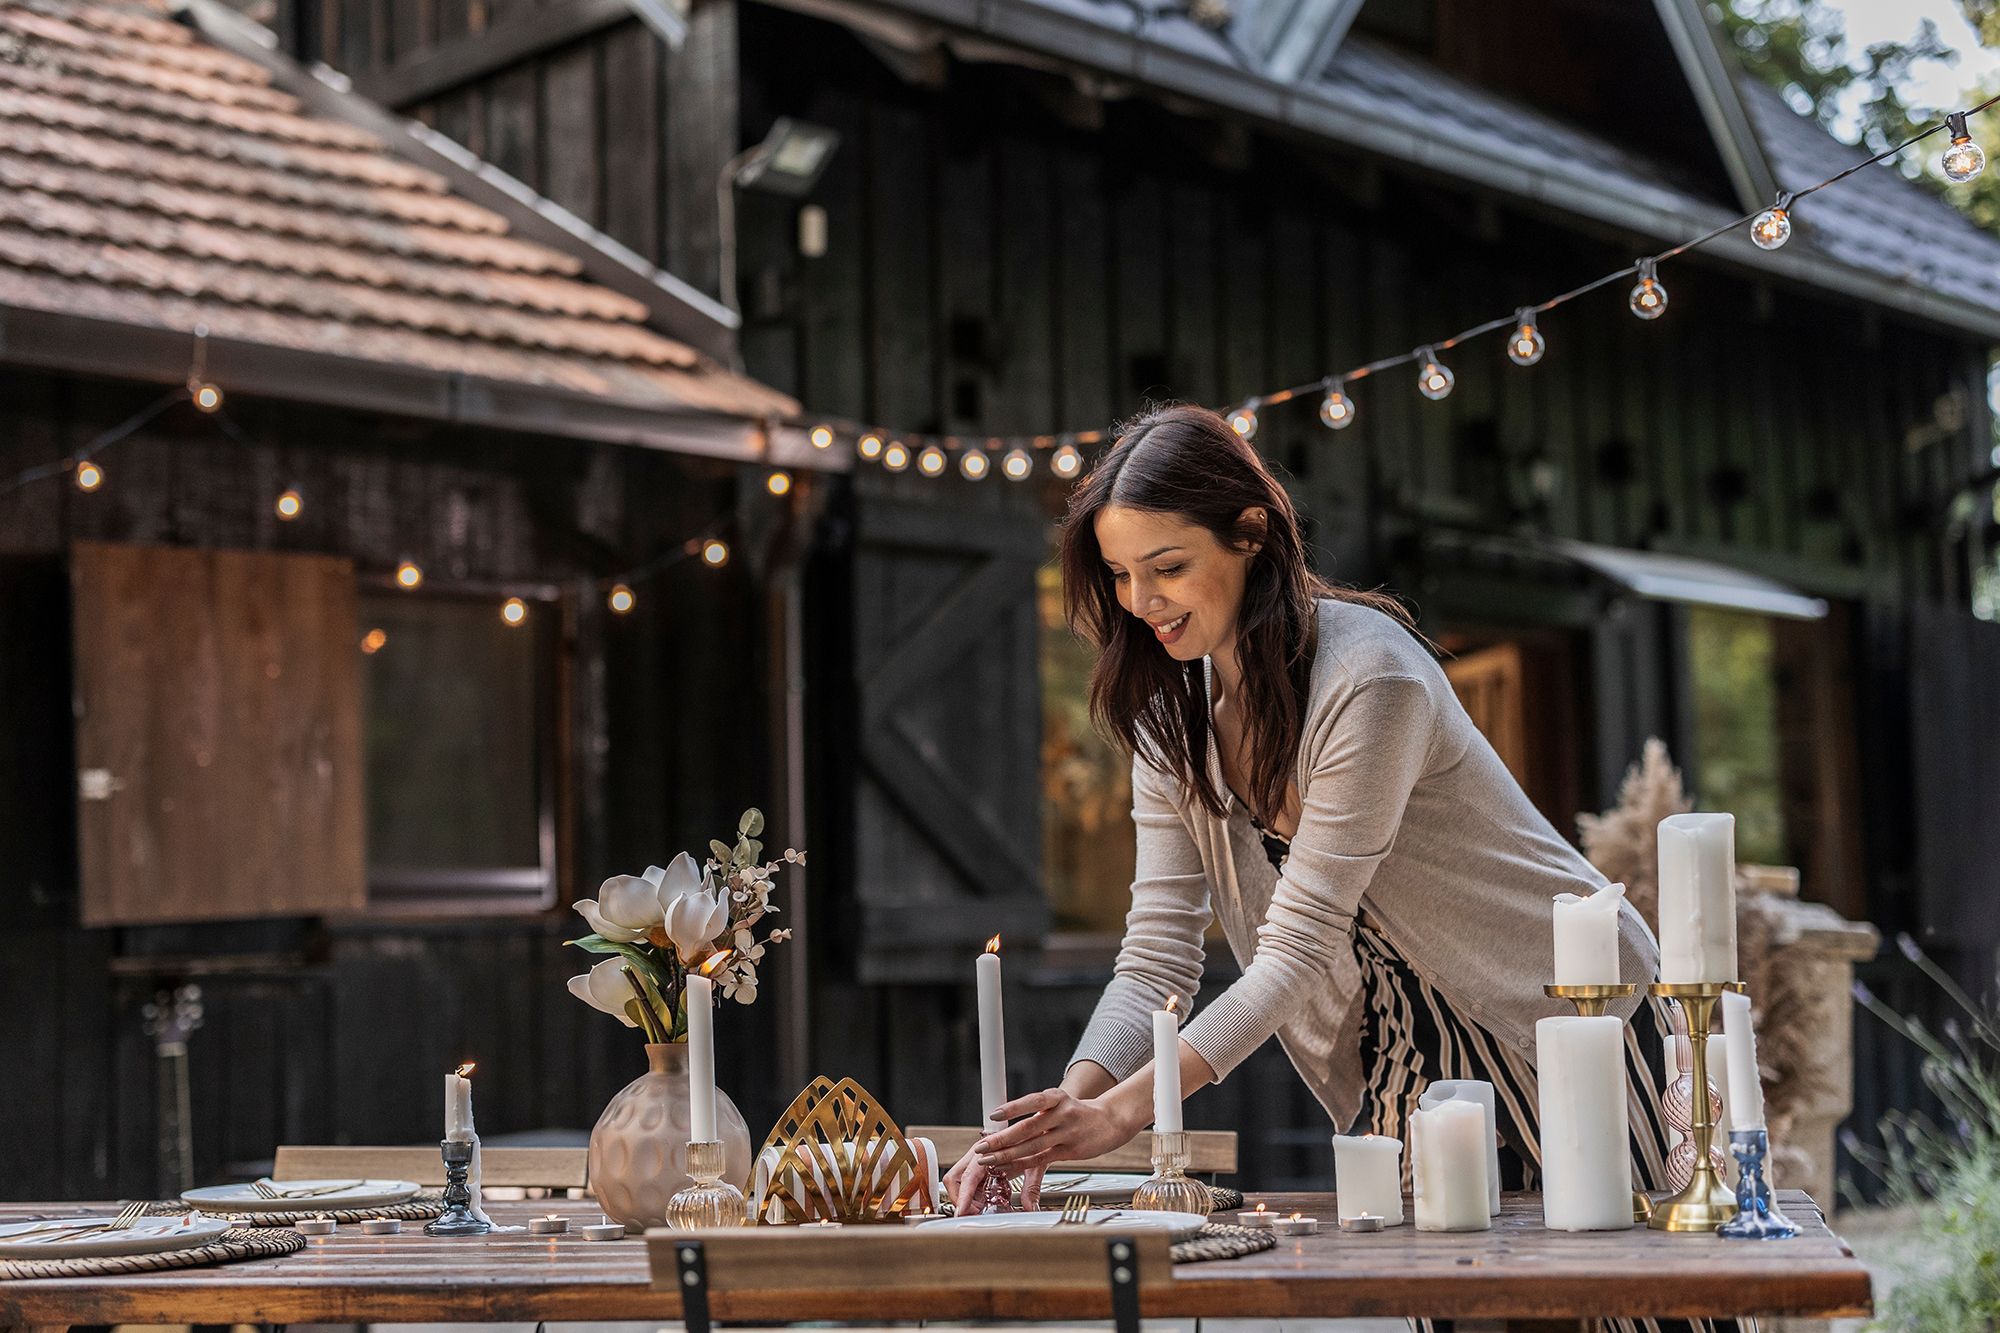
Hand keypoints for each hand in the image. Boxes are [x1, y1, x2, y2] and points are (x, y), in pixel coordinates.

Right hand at [943, 1150, 1046, 1214]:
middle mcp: (978, 1154)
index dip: (964, 1196)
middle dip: (960, 1199)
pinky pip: (969, 1183)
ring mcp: (977, 1159)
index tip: (963, 1211)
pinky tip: (986, 1202)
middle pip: (954, 1179)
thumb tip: (1030, 1207)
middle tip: (975, 1213)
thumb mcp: (1036, 1165)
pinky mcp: (980, 1165)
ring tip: (982, 1210)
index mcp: (988, 1150)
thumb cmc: (1035, 1140)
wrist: (1038, 1127)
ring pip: (959, 1182)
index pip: (968, 1176)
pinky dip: (974, 1196)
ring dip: (967, 1198)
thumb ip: (1032, 1187)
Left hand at [972, 1087, 1142, 1179]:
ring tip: (988, 1161)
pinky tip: (1007, 1169)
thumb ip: (1036, 1113)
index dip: (1013, 1108)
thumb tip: (1003, 1125)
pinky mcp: (1071, 1151)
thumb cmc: (1077, 1112)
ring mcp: (1067, 1133)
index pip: (1032, 1101)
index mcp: (1057, 1097)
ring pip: (1033, 1147)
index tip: (993, 1115)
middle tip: (982, 1147)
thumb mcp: (1059, 1103)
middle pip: (1028, 1128)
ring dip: (1008, 1155)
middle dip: (1002, 1139)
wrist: (1110, 1120)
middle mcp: (1062, 1113)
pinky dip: (1022, 1166)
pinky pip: (1041, 1160)